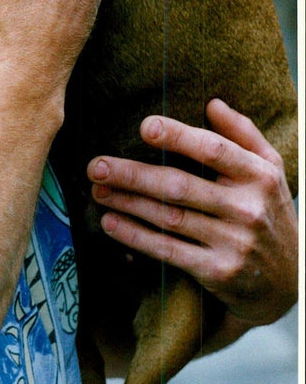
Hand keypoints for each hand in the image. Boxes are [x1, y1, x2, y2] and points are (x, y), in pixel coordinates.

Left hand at [87, 99, 297, 325]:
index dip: (178, 137)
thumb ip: (243, 134)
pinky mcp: (218, 271)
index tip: (145, 127)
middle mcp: (247, 208)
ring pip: (169, 217)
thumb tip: (212, 103)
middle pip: (180, 185)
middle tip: (97, 165)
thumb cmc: (270, 212)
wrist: (291, 280)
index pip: (214, 150)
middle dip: (133, 174)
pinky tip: (111, 223)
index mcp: (259, 175)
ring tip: (98, 190)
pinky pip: (168, 250)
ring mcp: (233, 242)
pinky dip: (136, 237)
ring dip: (127, 203)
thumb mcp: (270, 170)